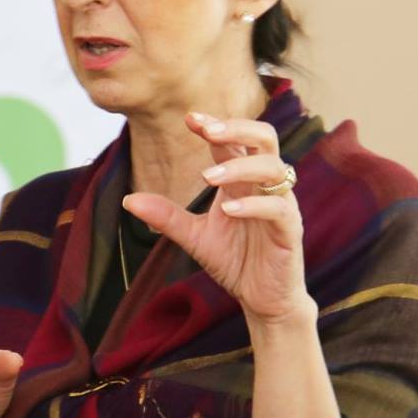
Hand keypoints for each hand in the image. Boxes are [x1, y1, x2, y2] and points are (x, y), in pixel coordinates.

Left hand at [121, 111, 310, 324]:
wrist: (263, 299)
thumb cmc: (235, 261)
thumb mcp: (195, 237)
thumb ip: (167, 216)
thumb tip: (127, 200)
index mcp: (243, 181)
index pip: (234, 141)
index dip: (215, 125)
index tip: (189, 118)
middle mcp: (264, 186)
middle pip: (264, 138)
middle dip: (237, 128)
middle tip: (207, 131)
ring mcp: (281, 205)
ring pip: (274, 167)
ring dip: (239, 167)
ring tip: (207, 177)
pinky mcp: (290, 230)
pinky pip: (278, 208)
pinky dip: (253, 205)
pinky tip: (227, 209)